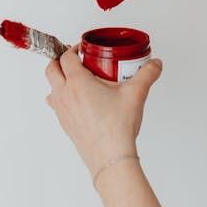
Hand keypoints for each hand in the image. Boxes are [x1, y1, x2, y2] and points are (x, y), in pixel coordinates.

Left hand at [45, 44, 163, 176]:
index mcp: (78, 83)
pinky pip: (55, 105)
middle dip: (60, 60)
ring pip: (50, 87)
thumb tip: (155, 64)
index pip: (66, 57)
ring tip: (76, 77)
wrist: (111, 158)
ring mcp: (62, 112)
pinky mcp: (65, 125)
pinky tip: (73, 99)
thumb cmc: (117, 128)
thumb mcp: (136, 93)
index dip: (73, 48)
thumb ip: (148, 73)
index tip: (83, 48)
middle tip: (76, 58)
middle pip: (51, 69)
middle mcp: (65, 96)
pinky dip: (60, 96)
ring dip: (59, 78)